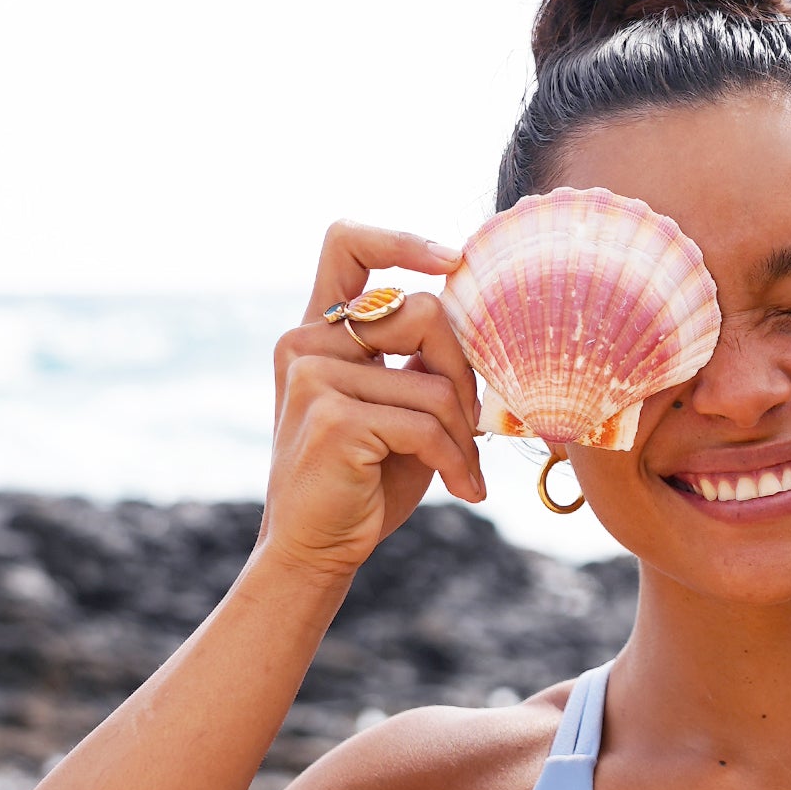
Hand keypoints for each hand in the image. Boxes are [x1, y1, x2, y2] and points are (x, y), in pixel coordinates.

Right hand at [257, 220, 481, 580]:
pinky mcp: (332, 418)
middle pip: (422, 312)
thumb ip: (420, 362)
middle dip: (465, 372)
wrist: (315, 550)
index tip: (451, 258)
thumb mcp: (397, 410)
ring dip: (464, 434)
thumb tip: (482, 321)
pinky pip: (426, 425)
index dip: (401, 239)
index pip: (346, 243)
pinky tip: (463, 490)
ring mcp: (314, 377)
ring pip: (433, 381)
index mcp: (319, 333)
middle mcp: (307, 344)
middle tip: (475, 425)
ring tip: (464, 471)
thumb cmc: (365, 482)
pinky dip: (457, 461)